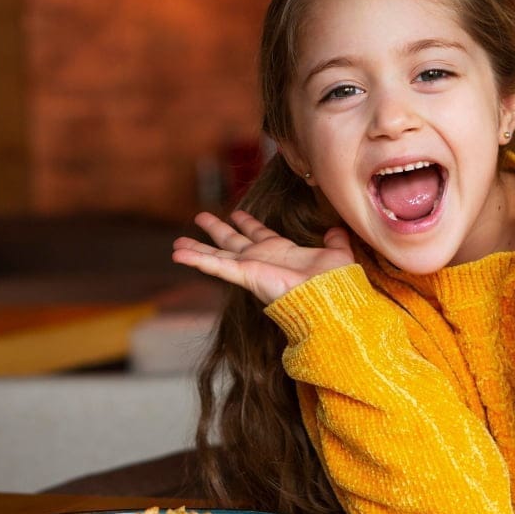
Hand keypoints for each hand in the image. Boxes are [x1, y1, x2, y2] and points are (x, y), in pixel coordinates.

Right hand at [172, 210, 354, 304]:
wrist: (330, 299)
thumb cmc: (335, 283)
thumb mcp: (337, 254)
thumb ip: (335, 241)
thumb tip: (337, 229)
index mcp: (282, 253)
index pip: (260, 234)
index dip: (248, 224)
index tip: (237, 214)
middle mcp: (262, 260)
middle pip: (233, 242)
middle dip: (217, 230)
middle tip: (200, 217)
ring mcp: (251, 268)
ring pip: (218, 256)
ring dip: (197, 249)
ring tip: (176, 243)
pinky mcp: (245, 275)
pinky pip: (216, 266)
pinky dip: (197, 259)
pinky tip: (178, 254)